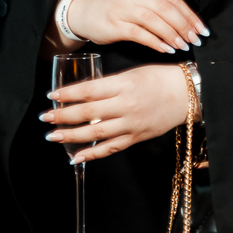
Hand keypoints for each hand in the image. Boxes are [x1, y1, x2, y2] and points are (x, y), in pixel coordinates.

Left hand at [39, 63, 194, 162]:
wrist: (188, 94)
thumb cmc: (161, 78)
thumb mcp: (133, 74)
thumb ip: (109, 84)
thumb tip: (83, 94)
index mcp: (123, 84)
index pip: (88, 90)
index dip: (67, 94)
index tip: (51, 96)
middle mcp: (125, 105)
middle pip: (87, 113)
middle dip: (63, 116)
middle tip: (45, 117)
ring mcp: (131, 124)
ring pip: (95, 133)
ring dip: (71, 136)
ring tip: (53, 136)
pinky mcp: (136, 137)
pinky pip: (111, 148)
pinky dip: (92, 154)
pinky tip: (76, 157)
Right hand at [59, 0, 208, 54]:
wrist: (87, 11)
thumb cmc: (118, 8)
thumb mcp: (139, 0)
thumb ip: (159, 7)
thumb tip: (188, 24)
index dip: (189, 15)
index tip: (201, 29)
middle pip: (165, 9)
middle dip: (184, 26)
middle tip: (195, 40)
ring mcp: (123, 8)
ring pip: (153, 20)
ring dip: (171, 34)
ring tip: (182, 45)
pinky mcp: (115, 24)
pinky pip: (139, 33)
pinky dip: (155, 41)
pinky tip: (165, 49)